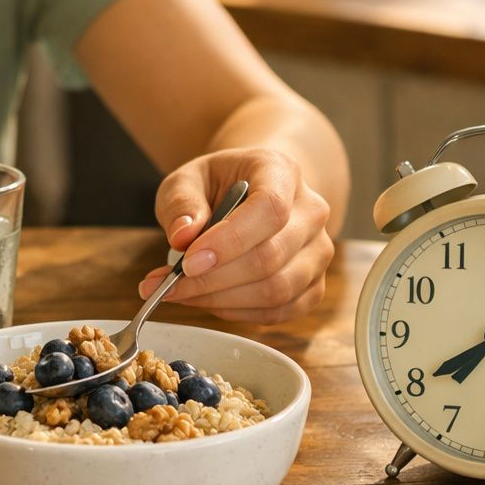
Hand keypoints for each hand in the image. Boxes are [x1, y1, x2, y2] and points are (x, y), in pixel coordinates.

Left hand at [136, 148, 332, 323]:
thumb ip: (182, 204)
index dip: (229, 241)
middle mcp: (311, 212)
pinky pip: (278, 311)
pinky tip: (207, 299)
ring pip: (276, 291)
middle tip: (167, 284)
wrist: (251, 193)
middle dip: (212, 279)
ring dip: (220, 300)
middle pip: (270, 257)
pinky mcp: (313, 285)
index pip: (270, 209)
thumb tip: (183, 236)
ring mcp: (317, 251)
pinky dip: (236, 312)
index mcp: (282, 172)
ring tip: (180, 293)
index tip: (187, 262)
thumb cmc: (218, 185)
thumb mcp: (188, 180)